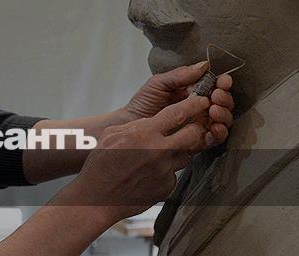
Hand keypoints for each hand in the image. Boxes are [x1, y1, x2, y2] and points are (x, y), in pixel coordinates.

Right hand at [61, 95, 216, 222]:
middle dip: (195, 128)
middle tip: (190, 127)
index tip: (200, 101)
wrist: (98, 198)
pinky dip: (166, 171)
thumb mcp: (112, 134)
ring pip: (186, 155)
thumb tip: (151, 121)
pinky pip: (174, 174)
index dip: (194, 105)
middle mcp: (159, 151)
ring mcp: (165, 171)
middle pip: (193, 134)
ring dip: (178, 151)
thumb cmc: (101, 165)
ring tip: (159, 154)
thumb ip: (136, 125)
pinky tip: (150, 173)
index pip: (178, 113)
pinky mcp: (166, 187)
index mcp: (144, 133)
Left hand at [120, 61, 234, 146]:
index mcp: (194, 92)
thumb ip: (180, 75)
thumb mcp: (160, 83)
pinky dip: (219, 133)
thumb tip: (203, 65)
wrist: (130, 124)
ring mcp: (200, 125)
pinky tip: (213, 127)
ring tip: (213, 110)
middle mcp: (200, 108)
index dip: (222, 83)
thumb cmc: (143, 102)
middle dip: (224, 98)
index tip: (223, 81)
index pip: (216, 86)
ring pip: (222, 121)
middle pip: (223, 103)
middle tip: (216, 96)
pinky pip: (214, 139)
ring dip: (223, 115)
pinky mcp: (197, 141)